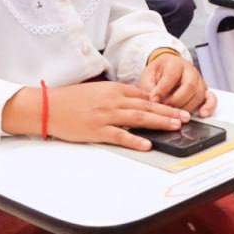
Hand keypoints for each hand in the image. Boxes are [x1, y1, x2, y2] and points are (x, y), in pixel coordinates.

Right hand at [2, 82, 189, 150]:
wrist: (48, 106)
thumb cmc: (70, 99)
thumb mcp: (96, 91)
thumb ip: (115, 95)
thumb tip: (134, 100)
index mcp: (112, 89)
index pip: (143, 94)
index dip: (162, 100)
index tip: (177, 105)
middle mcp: (112, 100)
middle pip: (146, 105)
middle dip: (169, 111)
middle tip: (185, 117)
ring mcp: (105, 115)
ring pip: (138, 117)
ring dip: (159, 122)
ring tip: (175, 127)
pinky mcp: (97, 130)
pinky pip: (120, 135)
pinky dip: (135, 140)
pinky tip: (147, 144)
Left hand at [137, 51, 215, 115]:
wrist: (165, 71)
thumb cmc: (157, 74)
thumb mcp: (147, 76)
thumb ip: (148, 88)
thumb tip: (154, 101)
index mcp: (174, 63)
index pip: (172, 76)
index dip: (162, 90)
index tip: (154, 99)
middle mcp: (190, 70)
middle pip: (189, 86)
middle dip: (176, 100)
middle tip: (165, 108)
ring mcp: (199, 80)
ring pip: (199, 94)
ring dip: (187, 107)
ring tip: (176, 114)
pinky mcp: (204, 90)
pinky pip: (211, 98)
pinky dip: (209, 106)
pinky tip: (202, 113)